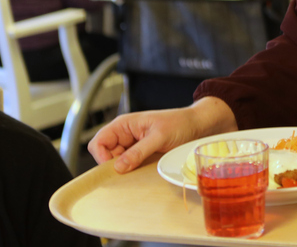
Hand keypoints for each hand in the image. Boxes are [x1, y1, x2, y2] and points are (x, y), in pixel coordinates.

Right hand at [88, 97, 236, 173]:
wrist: (198, 125)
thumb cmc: (180, 123)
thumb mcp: (159, 137)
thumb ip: (138, 151)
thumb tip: (118, 167)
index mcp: (123, 125)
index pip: (98, 142)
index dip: (101, 156)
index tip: (115, 168)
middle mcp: (124, 134)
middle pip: (105, 154)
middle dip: (113, 164)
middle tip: (130, 170)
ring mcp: (132, 145)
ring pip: (116, 161)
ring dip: (124, 168)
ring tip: (139, 170)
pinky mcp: (140, 153)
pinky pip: (128, 164)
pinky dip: (132, 169)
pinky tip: (141, 172)